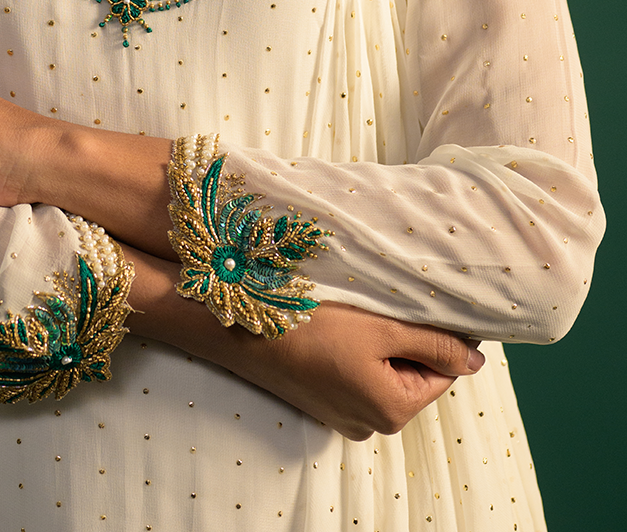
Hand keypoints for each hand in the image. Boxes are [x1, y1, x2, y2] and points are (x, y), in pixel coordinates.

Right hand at [125, 249, 483, 440]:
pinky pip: (355, 373)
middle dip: (406, 334)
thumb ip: (435, 342)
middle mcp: (371, 422)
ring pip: (383, 369)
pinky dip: (355, 348)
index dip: (441, 331)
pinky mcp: (321, 400)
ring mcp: (343, 414)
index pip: (443, 369)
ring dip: (379, 338)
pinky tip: (340, 320)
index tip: (427, 298)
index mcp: (393, 409)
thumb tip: (478, 360)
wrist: (242, 325)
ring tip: (362, 305)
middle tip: (389, 297)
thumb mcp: (382, 328)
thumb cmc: (312, 325)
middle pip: (412, 370)